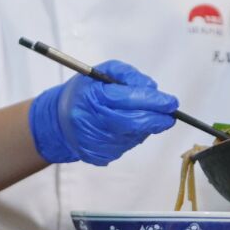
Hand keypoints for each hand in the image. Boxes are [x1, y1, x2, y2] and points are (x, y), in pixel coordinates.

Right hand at [29, 60, 176, 165]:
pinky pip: (127, 144)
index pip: (130, 100)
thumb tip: (152, 89)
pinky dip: (134, 135)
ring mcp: (97, 143)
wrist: (58, 121)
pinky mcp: (100, 156)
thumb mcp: (102, 73)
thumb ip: (128, 76)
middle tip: (171, 114)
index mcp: (94, 99)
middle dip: (158, 118)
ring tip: (142, 115)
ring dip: (146, 126)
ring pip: (135, 135)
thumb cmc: (83, 93)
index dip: (154, 102)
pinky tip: (127, 126)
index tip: (171, 102)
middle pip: (136, 122)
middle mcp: (94, 122)